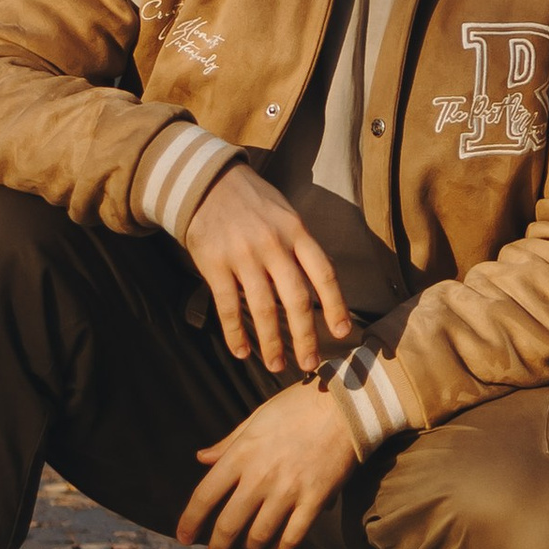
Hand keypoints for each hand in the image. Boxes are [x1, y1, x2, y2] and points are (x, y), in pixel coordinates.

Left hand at [175, 382, 366, 548]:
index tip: (183, 538)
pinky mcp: (315, 499)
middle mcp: (260, 476)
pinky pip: (292, 537)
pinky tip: (278, 547)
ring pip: (259, 537)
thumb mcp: (257, 418)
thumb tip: (201, 458)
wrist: (346, 405)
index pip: (204, 496)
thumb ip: (228, 443)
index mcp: (242, 454)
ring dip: (251, 548)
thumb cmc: (298, 406)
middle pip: (228, 526)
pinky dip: (281, 548)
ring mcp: (288, 490)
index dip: (189, 522)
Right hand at [184, 163, 351, 374]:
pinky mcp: (215, 265)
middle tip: (310, 364)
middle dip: (305, 336)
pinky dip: (236, 333)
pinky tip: (242, 352)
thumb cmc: (253, 203)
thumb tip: (322, 287)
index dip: (335, 306)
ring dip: (271, 343)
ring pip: (263, 309)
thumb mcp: (286, 214)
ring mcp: (243, 256)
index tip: (342, 333)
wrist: (207, 183)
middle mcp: (273, 245)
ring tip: (276, 365)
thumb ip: (302, 247)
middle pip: (296, 299)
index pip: (324, 274)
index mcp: (297, 232)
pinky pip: (228, 306)